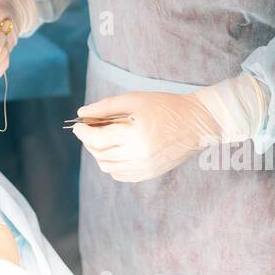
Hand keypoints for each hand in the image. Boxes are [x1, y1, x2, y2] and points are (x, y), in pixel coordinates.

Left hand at [72, 91, 223, 182]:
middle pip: (99, 153)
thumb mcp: (134, 100)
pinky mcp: (149, 174)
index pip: (96, 139)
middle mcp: (138, 156)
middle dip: (89, 141)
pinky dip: (111, 164)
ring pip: (107, 166)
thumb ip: (105, 107)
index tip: (77, 125)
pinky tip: (116, 149)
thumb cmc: (165, 107)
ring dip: (99, 153)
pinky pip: (120, 174)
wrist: (197, 123)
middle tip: (90, 127)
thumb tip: (81, 115)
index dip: (82, 132)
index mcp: (134, 135)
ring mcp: (144, 168)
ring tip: (103, 137)